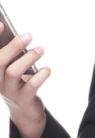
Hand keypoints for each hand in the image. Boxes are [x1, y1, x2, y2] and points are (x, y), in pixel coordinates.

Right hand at [0, 22, 50, 137]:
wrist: (24, 113)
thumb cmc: (19, 82)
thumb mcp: (15, 67)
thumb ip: (15, 53)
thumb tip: (23, 36)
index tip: (2, 24)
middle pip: (0, 61)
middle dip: (13, 46)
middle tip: (28, 35)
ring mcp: (8, 91)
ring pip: (13, 72)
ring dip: (29, 58)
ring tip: (41, 49)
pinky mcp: (22, 100)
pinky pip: (31, 86)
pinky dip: (41, 75)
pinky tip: (47, 68)